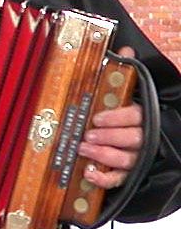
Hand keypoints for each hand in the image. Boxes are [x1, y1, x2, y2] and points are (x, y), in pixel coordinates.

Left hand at [77, 47, 143, 189]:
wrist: (143, 140)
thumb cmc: (128, 115)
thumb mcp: (128, 93)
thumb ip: (125, 73)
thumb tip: (125, 49)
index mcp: (144, 116)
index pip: (135, 116)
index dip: (117, 117)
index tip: (97, 117)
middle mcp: (143, 138)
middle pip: (132, 138)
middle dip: (109, 137)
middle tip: (88, 135)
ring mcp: (137, 158)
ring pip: (125, 160)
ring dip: (104, 155)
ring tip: (84, 149)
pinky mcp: (128, 175)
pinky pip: (119, 180)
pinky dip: (104, 179)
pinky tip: (89, 173)